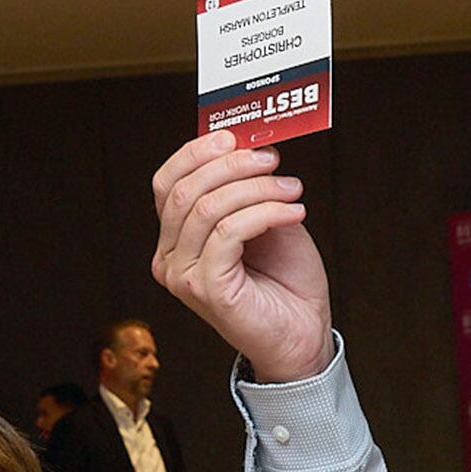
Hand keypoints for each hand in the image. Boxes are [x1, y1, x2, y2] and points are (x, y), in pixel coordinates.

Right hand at [151, 132, 333, 383]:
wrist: (304, 334)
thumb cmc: (284, 281)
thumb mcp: (263, 220)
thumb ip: (247, 189)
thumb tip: (249, 146)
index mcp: (175, 239)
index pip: (166, 183)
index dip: (196, 152)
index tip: (235, 137)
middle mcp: (169, 259)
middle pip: (184, 191)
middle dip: (231, 165)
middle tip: (270, 159)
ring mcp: (183, 276)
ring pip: (207, 208)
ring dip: (256, 188)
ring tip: (291, 188)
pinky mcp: (206, 289)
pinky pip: (229, 233)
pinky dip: (265, 212)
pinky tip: (293, 211)